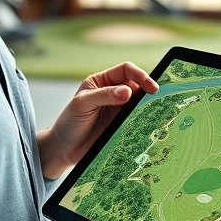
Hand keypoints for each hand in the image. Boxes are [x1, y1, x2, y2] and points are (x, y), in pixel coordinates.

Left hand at [38, 62, 157, 178]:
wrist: (64, 150)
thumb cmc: (68, 123)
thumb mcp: (82, 104)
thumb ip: (104, 95)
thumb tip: (128, 91)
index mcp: (101, 81)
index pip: (126, 70)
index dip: (140, 74)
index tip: (149, 86)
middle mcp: (113, 92)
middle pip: (137, 84)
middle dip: (148, 88)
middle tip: (156, 96)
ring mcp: (119, 109)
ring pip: (140, 102)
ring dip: (147, 104)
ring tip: (153, 109)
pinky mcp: (123, 125)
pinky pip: (139, 118)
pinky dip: (145, 118)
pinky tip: (148, 121)